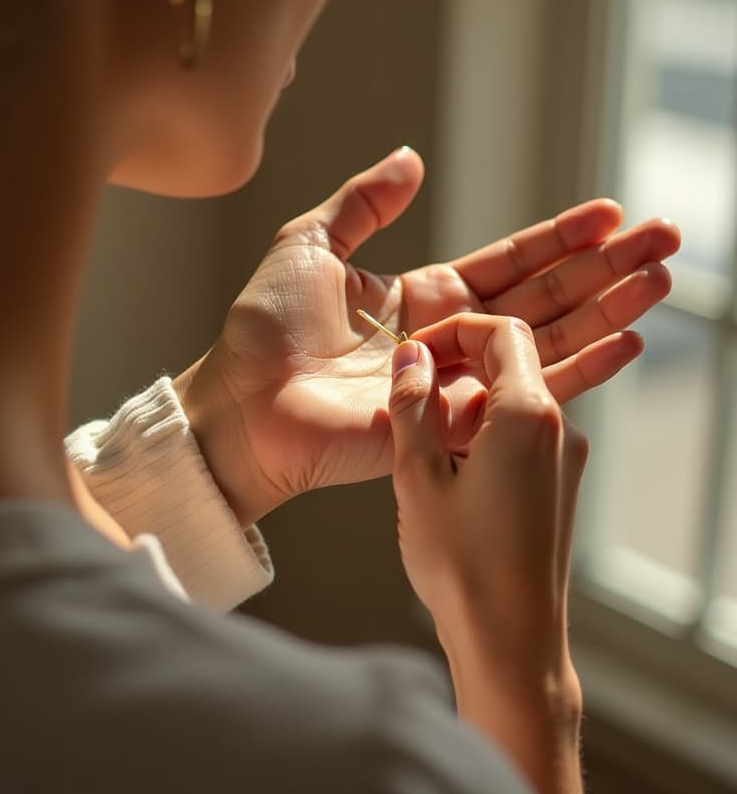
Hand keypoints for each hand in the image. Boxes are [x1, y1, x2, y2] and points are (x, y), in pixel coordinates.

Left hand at [174, 148, 679, 526]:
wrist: (243, 402)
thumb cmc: (265, 328)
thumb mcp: (310, 244)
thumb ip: (364, 203)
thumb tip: (411, 158)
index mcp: (424, 296)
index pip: (510, 261)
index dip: (560, 237)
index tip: (610, 214)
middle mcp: (453, 338)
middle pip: (546, 296)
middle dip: (606, 268)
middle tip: (665, 239)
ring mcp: (460, 382)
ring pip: (551, 340)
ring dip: (608, 309)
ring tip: (661, 280)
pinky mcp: (459, 423)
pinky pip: (529, 394)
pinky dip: (582, 369)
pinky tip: (626, 340)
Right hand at [388, 315, 584, 792]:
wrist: (511, 643)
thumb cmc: (462, 565)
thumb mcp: (418, 475)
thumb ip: (412, 405)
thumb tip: (410, 357)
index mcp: (529, 414)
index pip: (502, 332)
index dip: (453, 330)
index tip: (414, 353)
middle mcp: (560, 428)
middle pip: (510, 363)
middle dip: (456, 363)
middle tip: (408, 388)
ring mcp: (566, 459)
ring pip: (513, 400)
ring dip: (466, 401)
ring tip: (419, 436)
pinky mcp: (560, 485)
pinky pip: (522, 434)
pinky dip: (483, 431)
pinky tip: (446, 467)